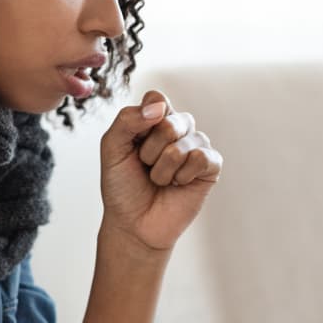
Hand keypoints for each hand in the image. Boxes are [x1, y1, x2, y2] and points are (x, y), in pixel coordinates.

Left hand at [99, 90, 222, 252]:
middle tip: (145, 167)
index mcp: (154, 119)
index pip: (157, 98)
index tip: (133, 144)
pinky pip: (202, 158)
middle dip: (150, 152)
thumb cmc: (122, 186)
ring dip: (163, 169)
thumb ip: (127, 120)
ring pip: (183, 144)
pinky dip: (183, 175)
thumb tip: (158, 108)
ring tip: (159, 180)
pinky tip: (178, 184)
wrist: (133, 224)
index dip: (143, 121)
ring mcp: (196, 146)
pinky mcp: (211, 166)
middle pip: (170, 122)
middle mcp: (178, 128)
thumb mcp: (112, 148)